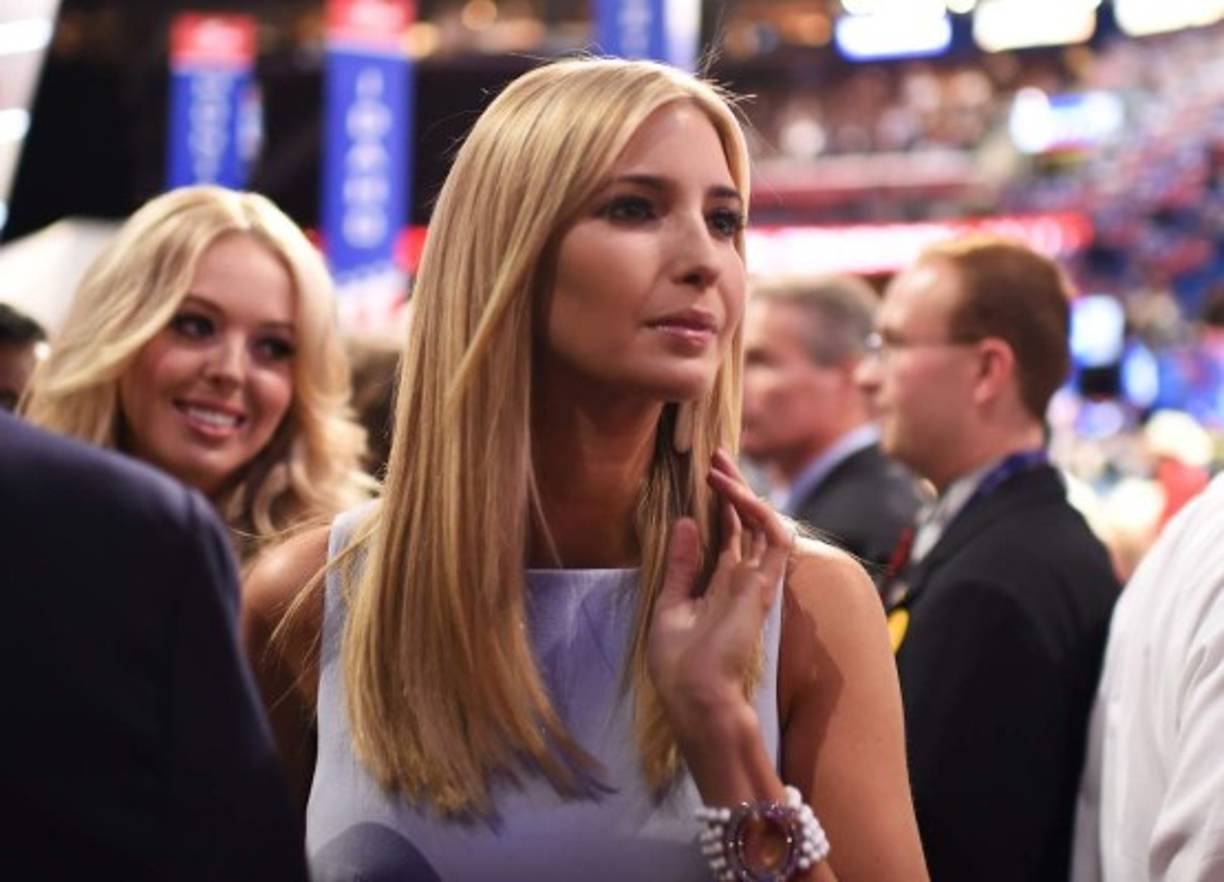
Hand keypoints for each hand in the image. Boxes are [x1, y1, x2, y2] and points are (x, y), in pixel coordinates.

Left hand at [647, 449, 794, 739]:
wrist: (696, 697)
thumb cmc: (679, 664)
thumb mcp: (670, 606)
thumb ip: (681, 566)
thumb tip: (687, 523)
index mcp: (720, 585)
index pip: (728, 535)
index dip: (721, 504)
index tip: (707, 473)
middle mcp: (742, 580)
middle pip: (747, 523)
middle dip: (734, 488)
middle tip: (717, 455)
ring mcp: (757, 582)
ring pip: (763, 524)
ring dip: (744, 493)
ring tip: (720, 466)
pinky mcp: (765, 586)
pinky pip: (774, 539)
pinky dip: (760, 512)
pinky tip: (738, 493)